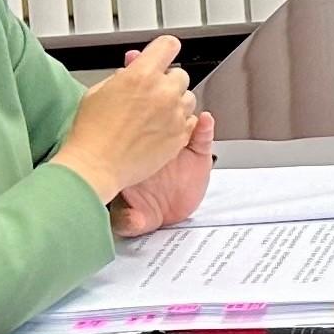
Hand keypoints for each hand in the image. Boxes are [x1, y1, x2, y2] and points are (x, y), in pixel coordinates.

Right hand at [51, 33, 201, 205]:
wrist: (96, 166)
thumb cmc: (92, 133)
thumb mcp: (98, 91)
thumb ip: (123, 77)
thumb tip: (133, 72)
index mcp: (141, 75)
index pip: (168, 46)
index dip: (164, 49)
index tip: (164, 52)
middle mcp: (163, 92)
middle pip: (180, 74)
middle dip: (166, 81)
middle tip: (150, 93)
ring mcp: (174, 114)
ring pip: (188, 97)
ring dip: (175, 101)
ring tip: (154, 114)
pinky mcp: (180, 135)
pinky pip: (191, 120)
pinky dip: (179, 122)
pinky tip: (160, 128)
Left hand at [112, 111, 216, 237]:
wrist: (169, 213)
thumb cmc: (146, 209)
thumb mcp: (134, 218)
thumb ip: (128, 221)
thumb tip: (131, 221)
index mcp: (136, 158)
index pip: (133, 135)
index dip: (135, 126)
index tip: (135, 121)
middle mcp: (156, 148)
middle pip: (158, 121)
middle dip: (161, 113)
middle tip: (164, 112)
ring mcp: (177, 148)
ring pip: (181, 123)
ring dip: (183, 117)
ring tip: (185, 115)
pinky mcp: (198, 153)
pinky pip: (203, 136)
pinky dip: (204, 126)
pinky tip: (204, 120)